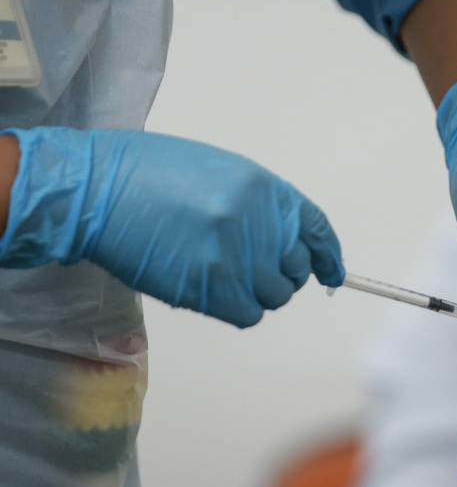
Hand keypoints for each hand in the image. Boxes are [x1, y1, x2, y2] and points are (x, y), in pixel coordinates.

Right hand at [0, 128, 343, 326]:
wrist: (95, 188)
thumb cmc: (148, 176)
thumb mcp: (219, 173)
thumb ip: (259, 206)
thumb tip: (286, 241)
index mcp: (264, 187)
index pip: (315, 229)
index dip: (327, 256)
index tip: (331, 273)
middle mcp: (258, 221)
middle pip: (296, 268)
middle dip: (282, 274)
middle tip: (251, 269)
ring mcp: (236, 255)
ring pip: (275, 295)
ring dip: (257, 293)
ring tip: (224, 276)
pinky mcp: (211, 286)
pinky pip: (249, 313)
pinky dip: (239, 309)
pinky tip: (215, 293)